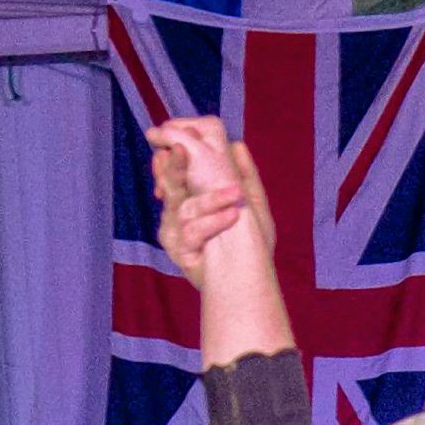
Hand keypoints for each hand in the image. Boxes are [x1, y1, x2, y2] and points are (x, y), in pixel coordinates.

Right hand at [149, 115, 274, 280]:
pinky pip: (193, 231)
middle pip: (171, 185)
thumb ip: (244, 175)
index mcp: (193, 198)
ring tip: (236, 195)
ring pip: (185, 208)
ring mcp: (176, 232)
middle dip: (175, 167)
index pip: (177, 172)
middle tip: (179, 149)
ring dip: (213, 200)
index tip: (178, 142)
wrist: (248, 282)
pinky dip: (214, 222)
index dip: (176, 158)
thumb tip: (238, 144)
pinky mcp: (179, 250)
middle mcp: (179, 213)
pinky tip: (232, 216)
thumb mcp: (253, 206)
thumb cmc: (251, 245)